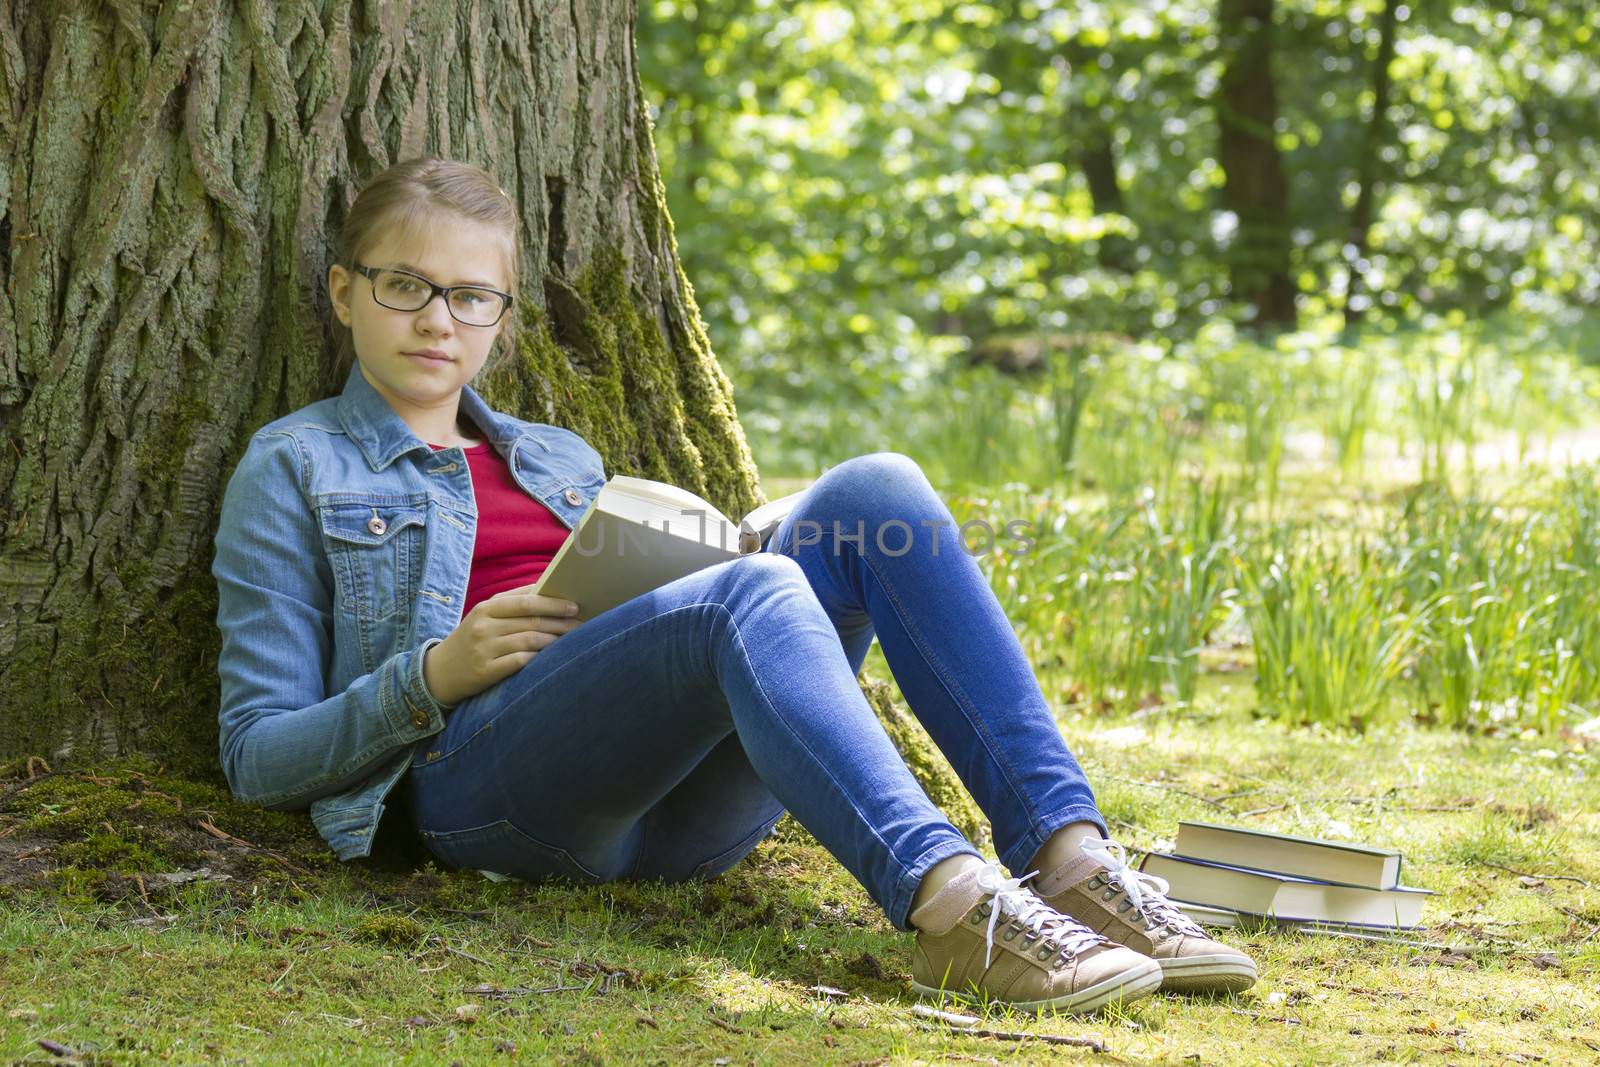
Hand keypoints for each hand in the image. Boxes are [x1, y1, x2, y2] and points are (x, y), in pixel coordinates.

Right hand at [422, 587, 582, 706]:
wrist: (438, 672)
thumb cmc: (472, 639)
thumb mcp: (485, 616)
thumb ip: (513, 603)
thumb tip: (549, 592)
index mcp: (486, 608)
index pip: (525, 601)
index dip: (553, 602)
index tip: (574, 605)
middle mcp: (484, 626)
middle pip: (532, 621)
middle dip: (561, 622)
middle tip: (582, 624)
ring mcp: (484, 649)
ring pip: (530, 640)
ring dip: (555, 640)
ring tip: (573, 641)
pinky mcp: (485, 671)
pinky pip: (520, 662)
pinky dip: (539, 658)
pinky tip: (553, 658)